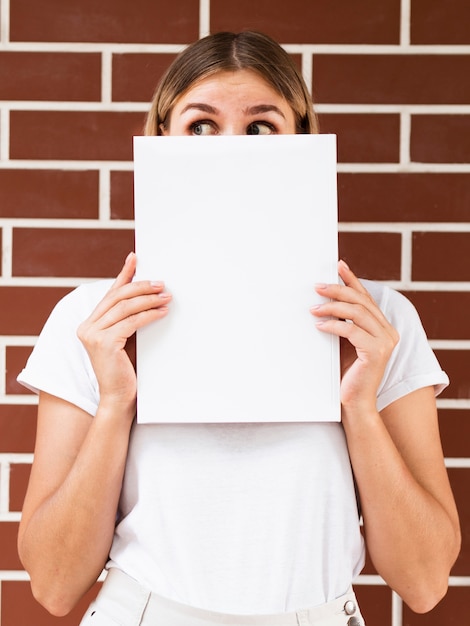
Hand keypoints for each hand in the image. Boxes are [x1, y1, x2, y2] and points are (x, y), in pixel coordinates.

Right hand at [77, 252, 170, 413]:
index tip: (135, 258)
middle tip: (161, 283)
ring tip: (166, 296)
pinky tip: (162, 312)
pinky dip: (149, 315)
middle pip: (117, 297)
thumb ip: (129, 320)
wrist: (119, 398)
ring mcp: (93, 335)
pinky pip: (131, 322)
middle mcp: (87, 327)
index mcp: (89, 324)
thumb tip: (150, 296)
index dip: (124, 274)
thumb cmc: (125, 370)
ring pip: (125, 307)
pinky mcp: (104, 343)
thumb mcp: (126, 339)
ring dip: (148, 299)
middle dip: (141, 286)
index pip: (110, 293)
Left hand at [311, 260, 398, 414]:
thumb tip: (324, 301)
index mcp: (382, 327)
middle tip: (317, 287)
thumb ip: (343, 323)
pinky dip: (333, 325)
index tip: (338, 266)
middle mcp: (388, 331)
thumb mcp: (344, 343)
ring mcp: (385, 341)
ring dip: (332, 306)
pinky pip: (351, 330)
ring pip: (357, 312)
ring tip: (314, 308)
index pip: (366, 297)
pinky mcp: (376, 352)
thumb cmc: (347, 374)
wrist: (354, 403)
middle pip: (361, 301)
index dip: (352, 279)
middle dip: (337, 289)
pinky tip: (319, 326)